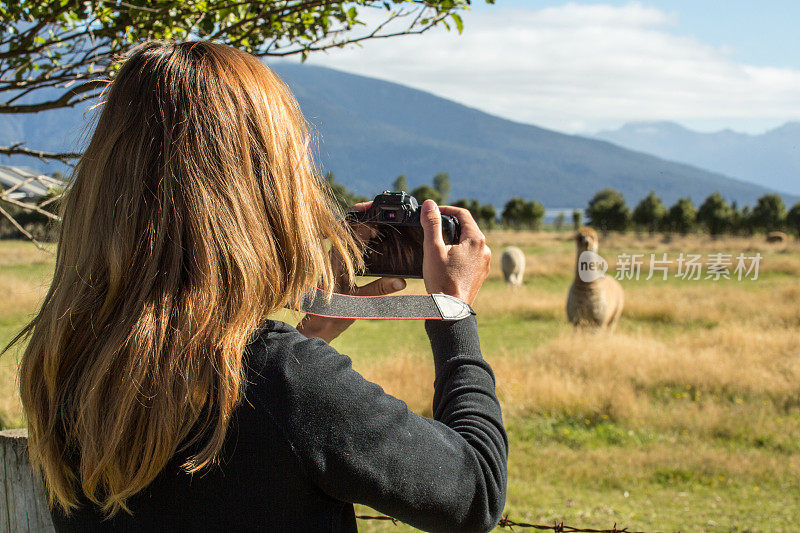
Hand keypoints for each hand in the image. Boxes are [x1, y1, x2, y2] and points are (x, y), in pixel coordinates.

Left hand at [296, 201, 405, 342]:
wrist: (317, 323)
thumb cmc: (334, 313)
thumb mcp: (359, 300)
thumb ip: (380, 289)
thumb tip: (401, 281)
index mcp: (335, 261)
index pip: (348, 232)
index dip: (363, 223)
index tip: (378, 222)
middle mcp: (332, 257)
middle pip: (347, 230)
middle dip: (364, 223)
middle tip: (381, 222)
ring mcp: (332, 260)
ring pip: (346, 238)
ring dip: (361, 232)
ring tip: (377, 231)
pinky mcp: (334, 265)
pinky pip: (346, 248)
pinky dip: (359, 243)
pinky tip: (370, 245)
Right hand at [420, 200, 490, 305]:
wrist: (450, 310)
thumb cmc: (442, 280)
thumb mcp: (433, 248)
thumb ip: (431, 224)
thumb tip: (429, 204)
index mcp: (476, 240)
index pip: (463, 214)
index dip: (446, 210)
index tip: (433, 212)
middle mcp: (485, 250)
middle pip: (467, 228)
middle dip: (450, 224)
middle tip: (434, 226)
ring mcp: (484, 263)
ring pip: (470, 243)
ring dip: (455, 239)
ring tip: (439, 244)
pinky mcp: (481, 274)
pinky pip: (471, 257)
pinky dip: (460, 253)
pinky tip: (447, 260)